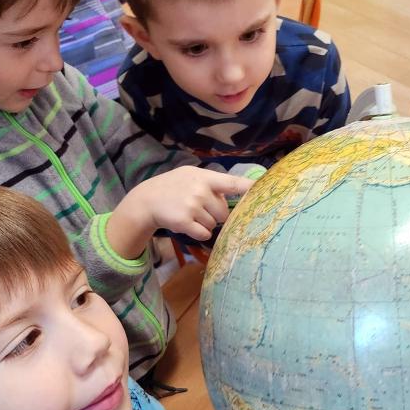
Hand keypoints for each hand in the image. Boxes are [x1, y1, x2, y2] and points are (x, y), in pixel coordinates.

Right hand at [108, 166, 252, 258]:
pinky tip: (188, 224)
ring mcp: (192, 207)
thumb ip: (213, 183)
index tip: (262, 189)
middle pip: (224, 212)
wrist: (147, 200)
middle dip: (216, 214)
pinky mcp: (185, 222)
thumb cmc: (173, 187)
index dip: (248, 187)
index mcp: (205, 178)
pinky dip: (199, 232)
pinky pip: (204, 234)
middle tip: (200, 209)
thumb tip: (239, 191)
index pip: (232, 183)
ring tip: (190, 214)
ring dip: (205, 223)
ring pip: (214, 224)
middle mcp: (200, 191)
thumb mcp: (191, 175)